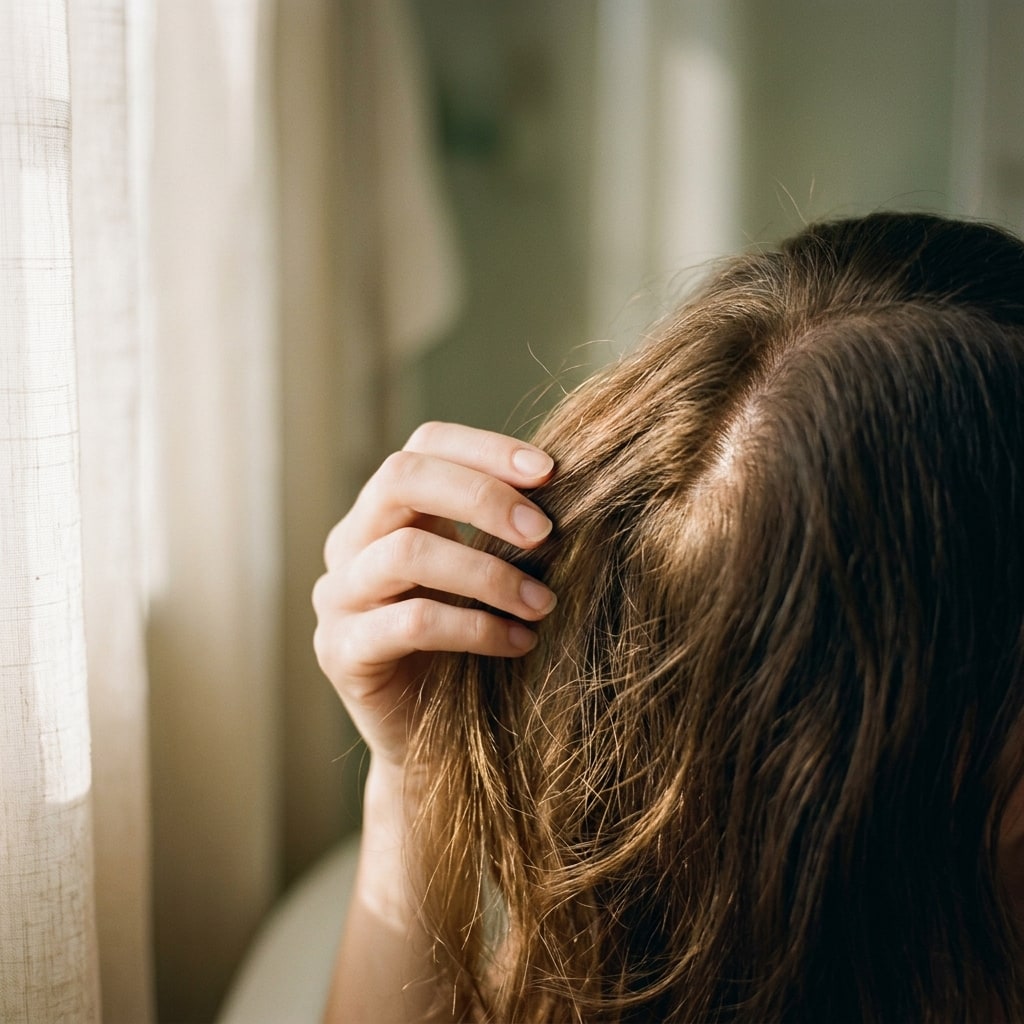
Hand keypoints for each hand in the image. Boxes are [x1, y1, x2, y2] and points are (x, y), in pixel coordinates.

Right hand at [312, 421, 556, 768]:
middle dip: (482, 497)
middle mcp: (350, 542)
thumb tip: (574, 488)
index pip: (424, 445)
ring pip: (406, 552)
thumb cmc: (468, 643)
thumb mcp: (485, 574)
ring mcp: (338, 596)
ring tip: (544, 603)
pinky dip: (475, 628)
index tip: (550, 471)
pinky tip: (519, 641)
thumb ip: (506, 532)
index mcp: (386, 511)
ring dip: (488, 573)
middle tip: (545, 534)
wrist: (429, 741)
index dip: (485, 448)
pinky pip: (410, 623)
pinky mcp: (341, 652)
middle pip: (402, 479)